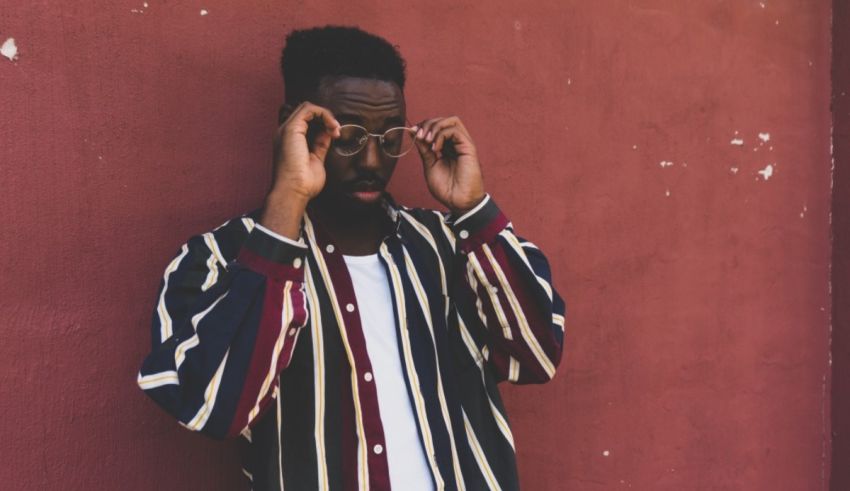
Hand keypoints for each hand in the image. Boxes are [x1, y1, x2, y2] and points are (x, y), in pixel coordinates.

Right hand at [262, 102, 339, 239]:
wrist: (294, 192)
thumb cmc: (303, 183)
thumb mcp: (316, 159)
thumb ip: (320, 145)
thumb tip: (328, 133)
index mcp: (290, 140)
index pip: (307, 121)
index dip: (323, 123)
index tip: (335, 135)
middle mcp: (286, 133)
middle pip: (307, 112)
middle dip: (325, 118)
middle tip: (336, 132)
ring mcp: (287, 130)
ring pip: (307, 107)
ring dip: (326, 115)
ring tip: (335, 129)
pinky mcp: (291, 129)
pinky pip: (308, 109)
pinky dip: (324, 114)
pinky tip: (332, 127)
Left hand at [413, 116, 485, 213]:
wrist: (458, 202)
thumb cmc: (446, 188)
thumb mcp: (429, 165)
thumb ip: (424, 149)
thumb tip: (414, 131)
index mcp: (447, 147)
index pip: (436, 126)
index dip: (423, 125)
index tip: (413, 132)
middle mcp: (456, 143)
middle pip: (443, 120)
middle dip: (428, 124)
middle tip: (419, 136)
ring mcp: (463, 144)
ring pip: (451, 120)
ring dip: (435, 127)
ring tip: (427, 141)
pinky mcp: (469, 147)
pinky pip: (455, 130)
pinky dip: (441, 135)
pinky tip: (435, 149)